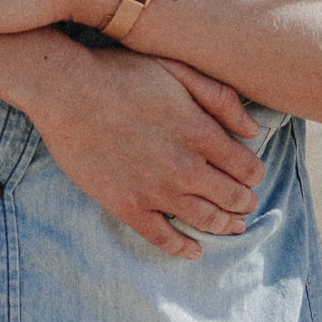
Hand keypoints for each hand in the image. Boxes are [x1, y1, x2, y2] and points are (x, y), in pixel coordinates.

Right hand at [27, 49, 265, 258]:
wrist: (67, 92)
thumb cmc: (122, 73)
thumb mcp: (179, 70)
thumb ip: (221, 98)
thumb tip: (255, 130)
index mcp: (201, 133)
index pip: (246, 167)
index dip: (254, 174)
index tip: (250, 175)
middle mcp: (185, 168)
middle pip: (232, 197)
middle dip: (245, 202)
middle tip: (246, 204)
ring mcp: (156, 191)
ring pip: (205, 220)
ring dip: (225, 226)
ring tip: (233, 227)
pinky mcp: (128, 206)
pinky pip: (163, 238)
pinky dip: (183, 248)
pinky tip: (194, 251)